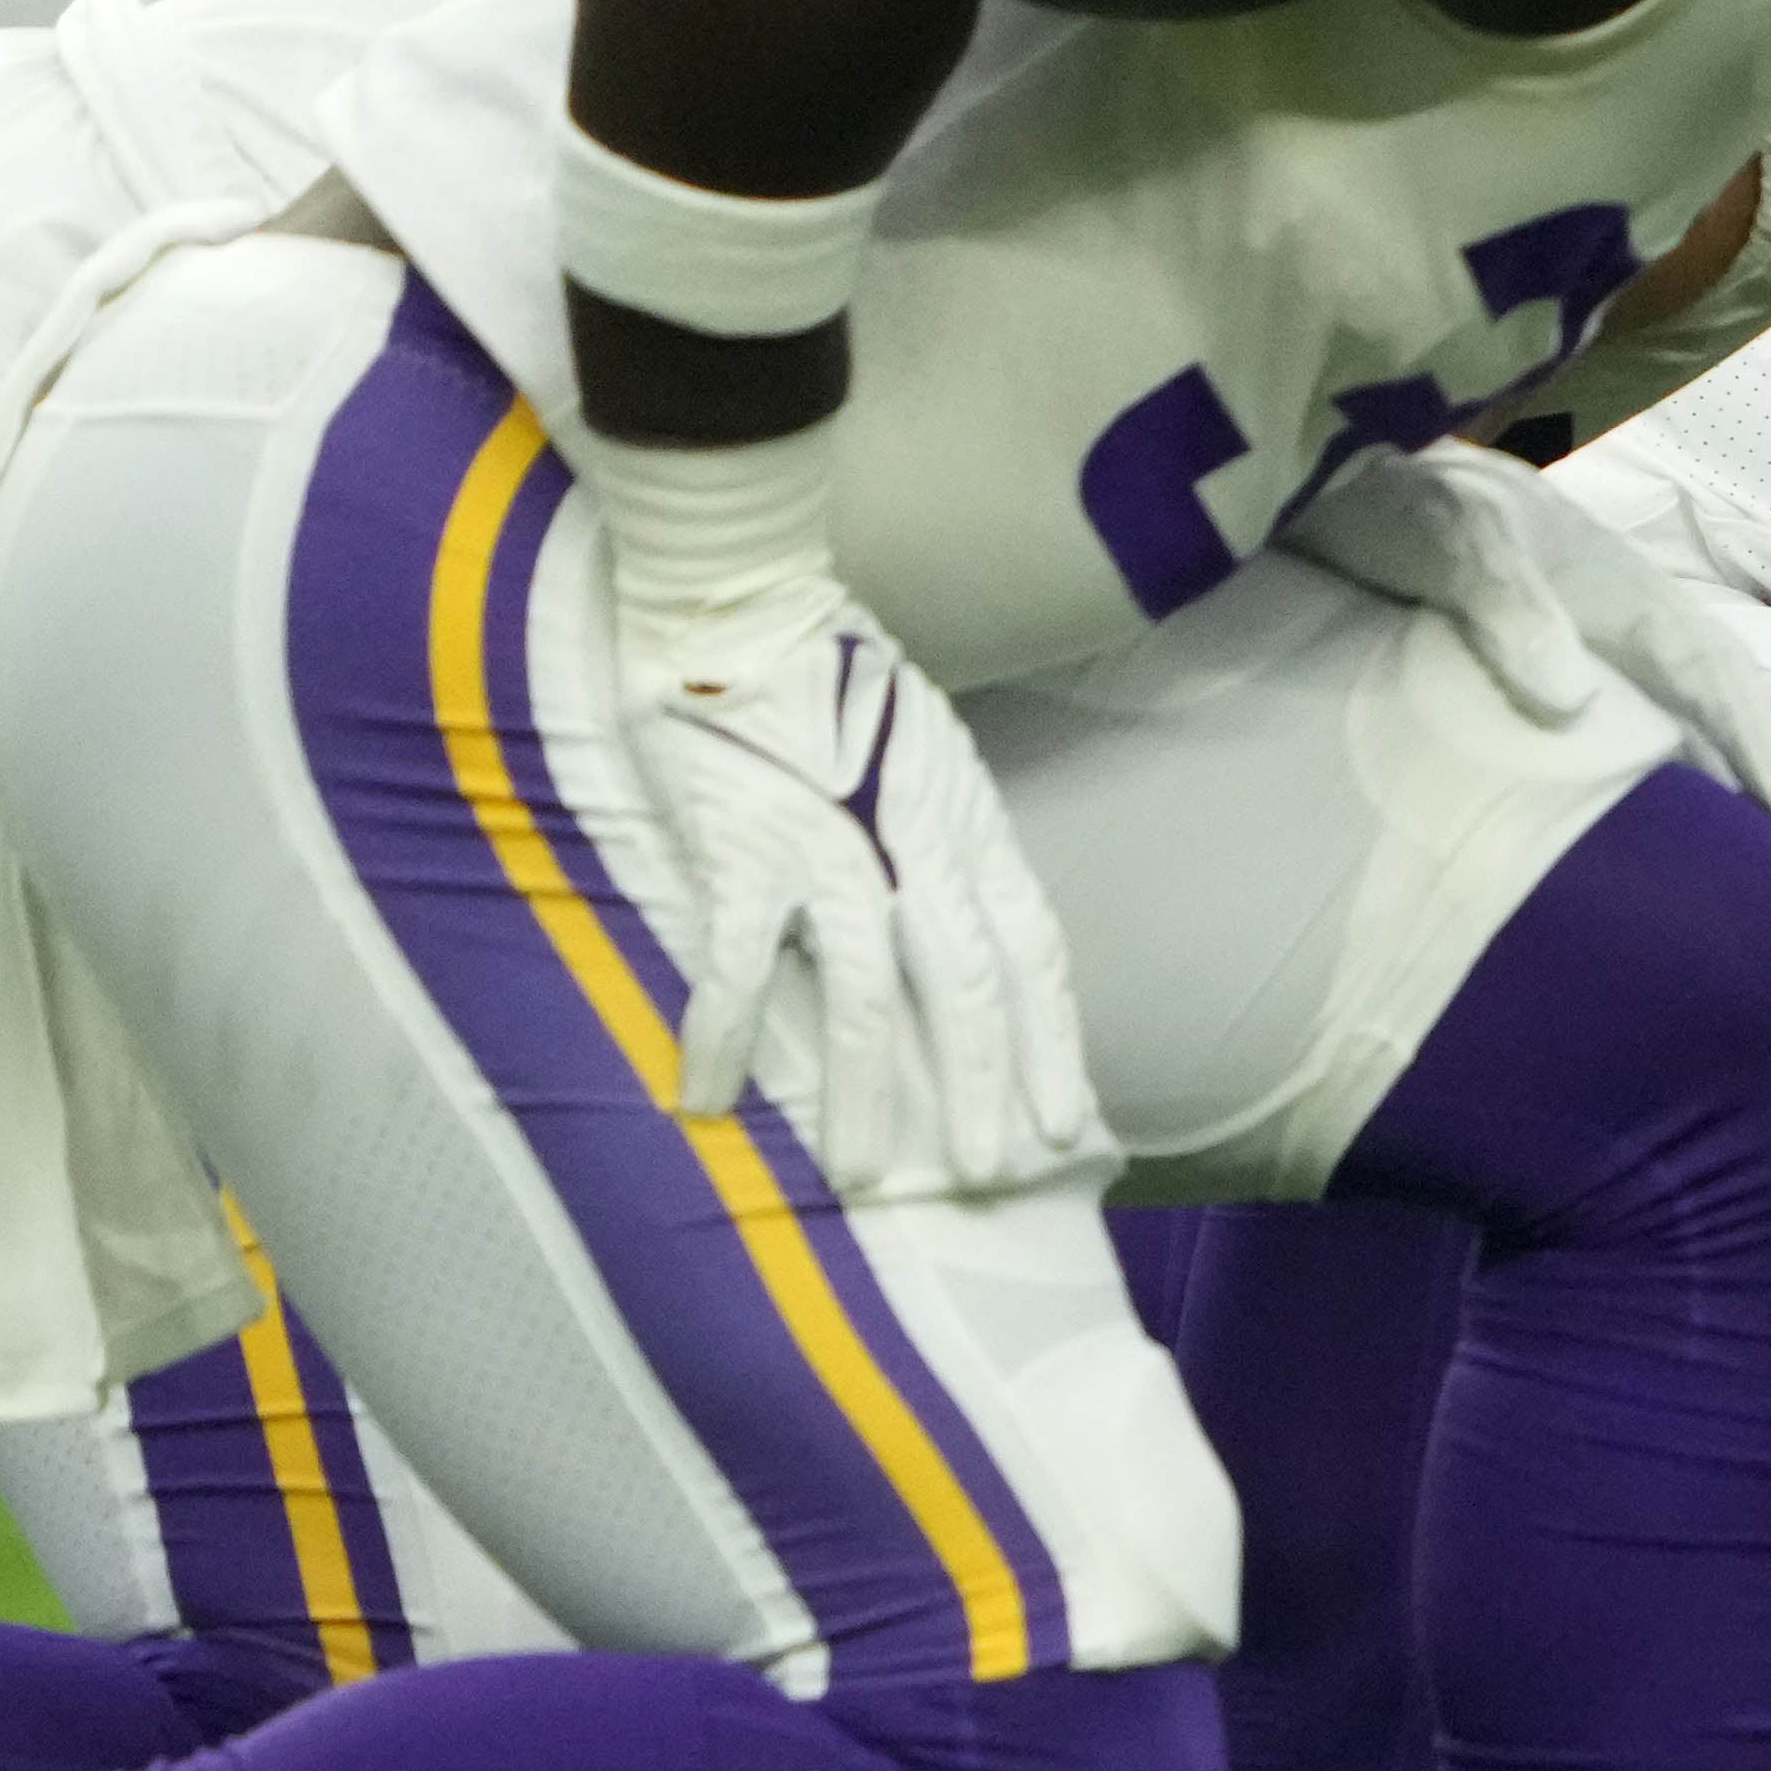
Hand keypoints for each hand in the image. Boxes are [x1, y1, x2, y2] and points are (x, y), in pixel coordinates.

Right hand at [596, 549, 1106, 1199]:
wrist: (744, 595)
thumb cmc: (830, 683)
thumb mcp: (923, 763)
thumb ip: (938, 846)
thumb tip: (945, 935)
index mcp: (968, 828)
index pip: (1033, 952)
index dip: (1050, 1042)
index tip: (1063, 1121)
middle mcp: (918, 845)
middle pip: (970, 988)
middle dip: (983, 1087)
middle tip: (984, 1174)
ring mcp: (835, 847)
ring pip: (871, 994)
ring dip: (865, 1092)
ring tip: (858, 1174)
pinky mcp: (748, 845)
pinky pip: (742, 962)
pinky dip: (726, 1036)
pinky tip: (706, 1098)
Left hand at [1294, 441, 1770, 840]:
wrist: (1331, 478)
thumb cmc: (1402, 499)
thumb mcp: (1450, 536)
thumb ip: (1507, 605)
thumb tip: (1575, 703)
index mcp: (1627, 592)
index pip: (1719, 681)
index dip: (1765, 756)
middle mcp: (1621, 632)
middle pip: (1718, 719)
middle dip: (1769, 794)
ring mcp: (1581, 661)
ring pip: (1673, 738)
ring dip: (1717, 805)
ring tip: (1752, 892)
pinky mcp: (1532, 689)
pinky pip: (1611, 753)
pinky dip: (1646, 802)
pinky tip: (1645, 859)